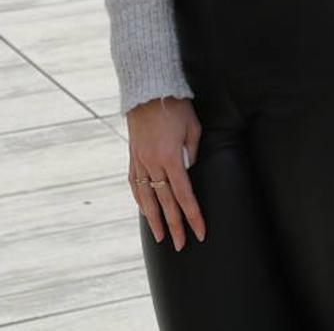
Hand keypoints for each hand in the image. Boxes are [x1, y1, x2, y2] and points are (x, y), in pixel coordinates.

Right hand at [127, 96, 205, 249]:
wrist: (148, 89)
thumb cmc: (175, 106)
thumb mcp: (193, 128)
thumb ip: (193, 152)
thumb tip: (191, 171)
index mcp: (171, 158)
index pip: (184, 195)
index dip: (193, 216)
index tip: (200, 232)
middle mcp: (153, 163)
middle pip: (165, 202)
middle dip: (174, 225)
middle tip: (180, 245)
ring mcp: (140, 159)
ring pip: (147, 197)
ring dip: (153, 219)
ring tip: (159, 236)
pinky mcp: (133, 154)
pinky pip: (135, 182)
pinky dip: (139, 198)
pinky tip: (144, 209)